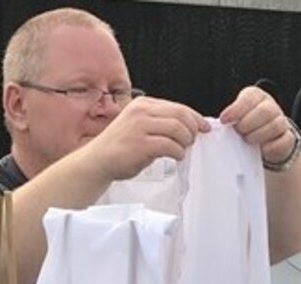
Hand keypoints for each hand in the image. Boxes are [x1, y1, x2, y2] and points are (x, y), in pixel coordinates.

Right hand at [86, 96, 209, 180]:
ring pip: (178, 129)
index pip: (177, 106)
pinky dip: (178, 152)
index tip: (203, 126)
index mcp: (142, 105)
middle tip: (193, 141)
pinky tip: (176, 157)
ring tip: (182, 150)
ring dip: (185, 142)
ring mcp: (141, 127)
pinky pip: (170, 146)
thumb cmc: (119, 147)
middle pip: (180, 115)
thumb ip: (158, 124)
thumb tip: (185, 129)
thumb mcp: (138, 126)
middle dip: (192, 129)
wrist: (98, 161)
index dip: (194, 117)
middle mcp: (142, 112)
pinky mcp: (141, 144)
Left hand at [219, 86, 295, 165]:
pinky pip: (283, 141)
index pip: (249, 98)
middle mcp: (270, 107)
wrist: (265, 145)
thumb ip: (230, 119)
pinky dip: (271, 147)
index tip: (224, 120)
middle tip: (239, 132)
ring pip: (275, 125)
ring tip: (248, 141)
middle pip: (265, 110)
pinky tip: (262, 150)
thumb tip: (214, 125)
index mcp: (256, 98)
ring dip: (258, 135)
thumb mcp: (236, 120)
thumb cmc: (246, 130)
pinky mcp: (287, 138)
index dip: (236, 109)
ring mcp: (281, 122)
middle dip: (248, 123)